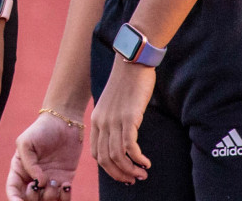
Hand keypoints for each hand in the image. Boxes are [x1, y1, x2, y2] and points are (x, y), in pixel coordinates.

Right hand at [7, 113, 82, 199]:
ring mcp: (49, 182)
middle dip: (34, 198)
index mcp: (20, 170)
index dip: (14, 200)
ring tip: (56, 182)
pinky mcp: (64, 181)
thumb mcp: (26, 142)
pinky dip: (65, 197)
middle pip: (30, 200)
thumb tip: (40, 183)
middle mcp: (33, 179)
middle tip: (41, 185)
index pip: (13, 190)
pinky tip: (66, 185)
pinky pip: (63, 199)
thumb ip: (28, 164)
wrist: (64, 123)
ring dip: (51, 197)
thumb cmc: (41, 130)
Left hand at [90, 59, 153, 184]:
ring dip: (131, 170)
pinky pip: (130, 146)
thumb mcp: (113, 104)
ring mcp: (114, 120)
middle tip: (134, 180)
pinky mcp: (129, 117)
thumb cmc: (126, 83)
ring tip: (143, 174)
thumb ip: (113, 121)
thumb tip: (123, 141)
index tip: (122, 175)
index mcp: (96, 120)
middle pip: (105, 159)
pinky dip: (138, 159)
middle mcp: (101, 122)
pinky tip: (146, 163)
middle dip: (120, 174)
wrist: (132, 62)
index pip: (96, 153)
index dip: (109, 169)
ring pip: (118, 156)